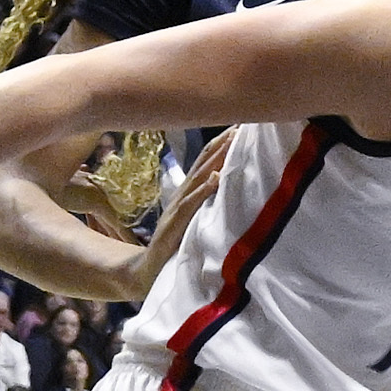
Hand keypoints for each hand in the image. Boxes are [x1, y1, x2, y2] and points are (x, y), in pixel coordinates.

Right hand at [151, 136, 235, 265]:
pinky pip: (192, 203)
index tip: (241, 125)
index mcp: (189, 191)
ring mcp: (179, 207)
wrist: (149, 268)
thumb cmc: (176, 242)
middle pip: (204, 162)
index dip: (221, 142)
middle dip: (222, 142)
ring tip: (232, 139)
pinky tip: (216, 177)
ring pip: (199, 176)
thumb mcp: (193, 216)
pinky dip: (204, 189)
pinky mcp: (177, 223)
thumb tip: (226, 182)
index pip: (206, 161)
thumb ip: (206, 200)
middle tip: (242, 122)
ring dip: (216, 157)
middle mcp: (183, 194)